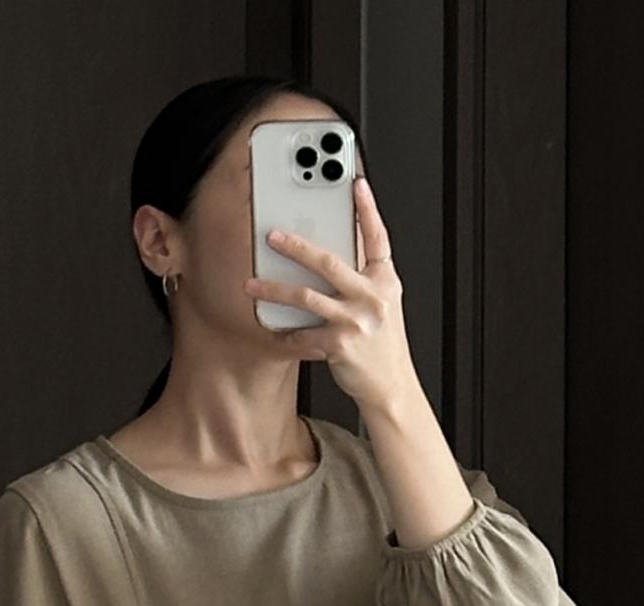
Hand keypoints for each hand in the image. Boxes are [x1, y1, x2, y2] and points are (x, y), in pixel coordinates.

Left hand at [245, 174, 418, 412]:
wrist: (391, 386)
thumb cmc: (382, 344)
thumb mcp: (383, 304)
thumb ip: (363, 277)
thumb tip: (330, 255)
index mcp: (385, 281)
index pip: (377, 238)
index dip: (368, 209)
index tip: (355, 182)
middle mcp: (373, 297)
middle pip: (330, 263)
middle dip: (297, 246)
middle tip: (271, 235)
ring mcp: (357, 321)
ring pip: (308, 297)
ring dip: (275, 290)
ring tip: (252, 284)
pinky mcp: (341, 345)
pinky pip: (303, 333)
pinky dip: (285, 332)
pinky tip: (271, 327)